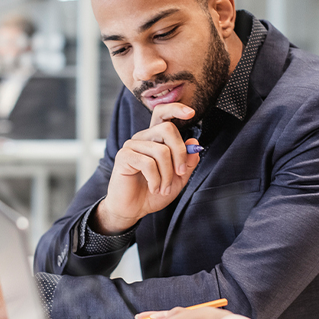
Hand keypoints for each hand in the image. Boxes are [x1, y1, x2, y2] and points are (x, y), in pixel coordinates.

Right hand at [94, 103, 200, 233]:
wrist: (135, 209)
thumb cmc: (155, 191)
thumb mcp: (178, 178)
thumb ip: (187, 162)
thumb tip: (194, 144)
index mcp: (156, 138)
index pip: (163, 113)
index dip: (176, 109)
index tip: (191, 112)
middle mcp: (144, 137)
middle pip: (167, 129)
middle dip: (180, 153)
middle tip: (180, 173)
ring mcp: (132, 145)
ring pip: (161, 150)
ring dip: (167, 174)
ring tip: (164, 188)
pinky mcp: (124, 157)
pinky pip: (148, 163)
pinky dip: (156, 179)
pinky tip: (154, 188)